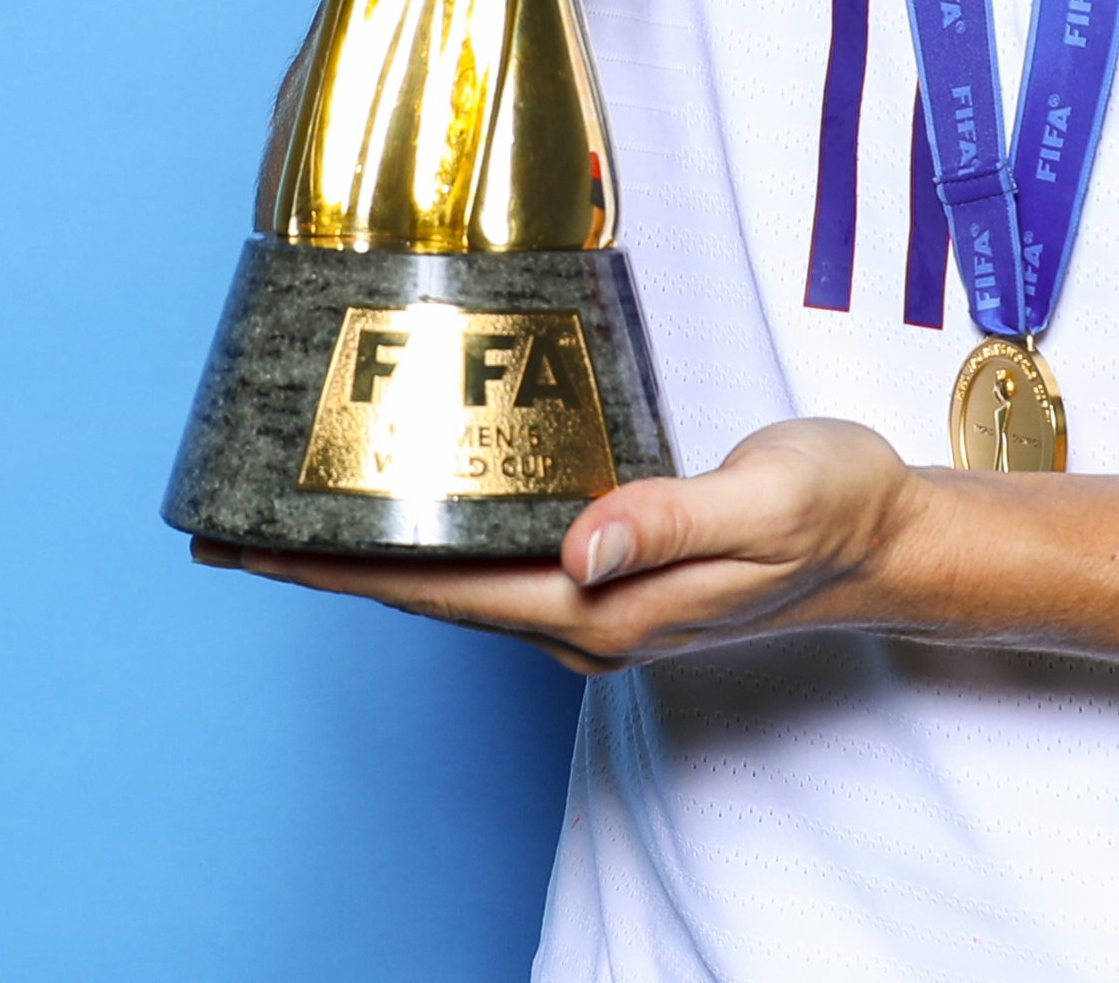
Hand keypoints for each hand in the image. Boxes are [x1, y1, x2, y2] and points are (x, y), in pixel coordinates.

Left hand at [194, 418, 931, 675]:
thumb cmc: (834, 510)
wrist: (891, 537)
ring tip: (290, 508)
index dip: (335, 572)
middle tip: (226, 522)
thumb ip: (670, 521)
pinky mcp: (609, 570)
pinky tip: (412, 499)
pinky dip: (436, 531)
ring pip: (456, 578)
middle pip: (425, 592)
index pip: (438, 592)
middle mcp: (584, 618)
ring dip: (373, 549)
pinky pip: (497, 558)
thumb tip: (576, 548)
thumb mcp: (765, 501)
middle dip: (324, 562)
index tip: (245, 548)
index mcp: (602, 610)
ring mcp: (595, 602)